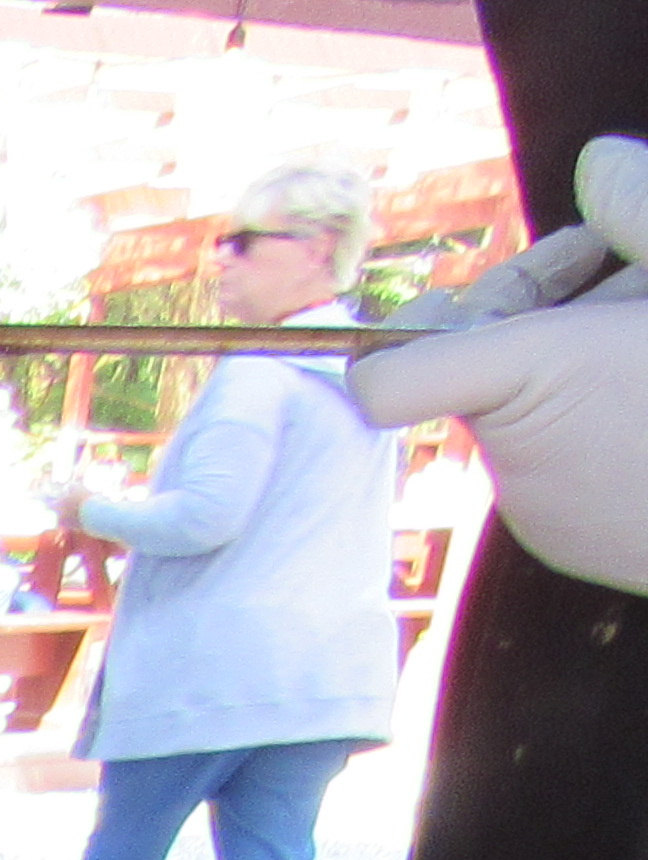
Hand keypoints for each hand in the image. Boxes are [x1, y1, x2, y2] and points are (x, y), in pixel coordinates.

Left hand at [352, 136, 647, 593]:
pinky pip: (556, 458)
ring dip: (577, 351)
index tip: (459, 301)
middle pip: (473, 367)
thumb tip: (597, 162)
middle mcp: (515, 457)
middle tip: (613, 255)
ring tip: (647, 315)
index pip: (392, 382)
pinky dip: (594, 412)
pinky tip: (647, 384)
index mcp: (534, 379)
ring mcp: (540, 512)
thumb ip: (643, 209)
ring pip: (525, 406)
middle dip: (536, 300)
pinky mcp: (569, 542)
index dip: (400, 337)